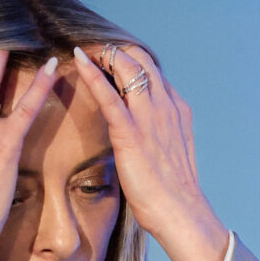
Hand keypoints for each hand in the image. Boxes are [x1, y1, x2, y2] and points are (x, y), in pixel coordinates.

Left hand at [72, 45, 228, 260]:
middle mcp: (166, 105)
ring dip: (104, 54)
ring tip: (84, 48)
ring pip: (127, 68)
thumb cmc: (172, 191)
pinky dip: (93, 74)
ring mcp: (150, 116)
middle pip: (141, 60)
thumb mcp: (170, 150)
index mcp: (177, 108)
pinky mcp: (131, 132)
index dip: (130, 62)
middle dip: (116, 50)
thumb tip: (141, 128)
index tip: (110, 58)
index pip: (153, 72)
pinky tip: (78, 59)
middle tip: (93, 48)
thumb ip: (158, 132)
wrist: (180, 212)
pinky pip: (109, 95)